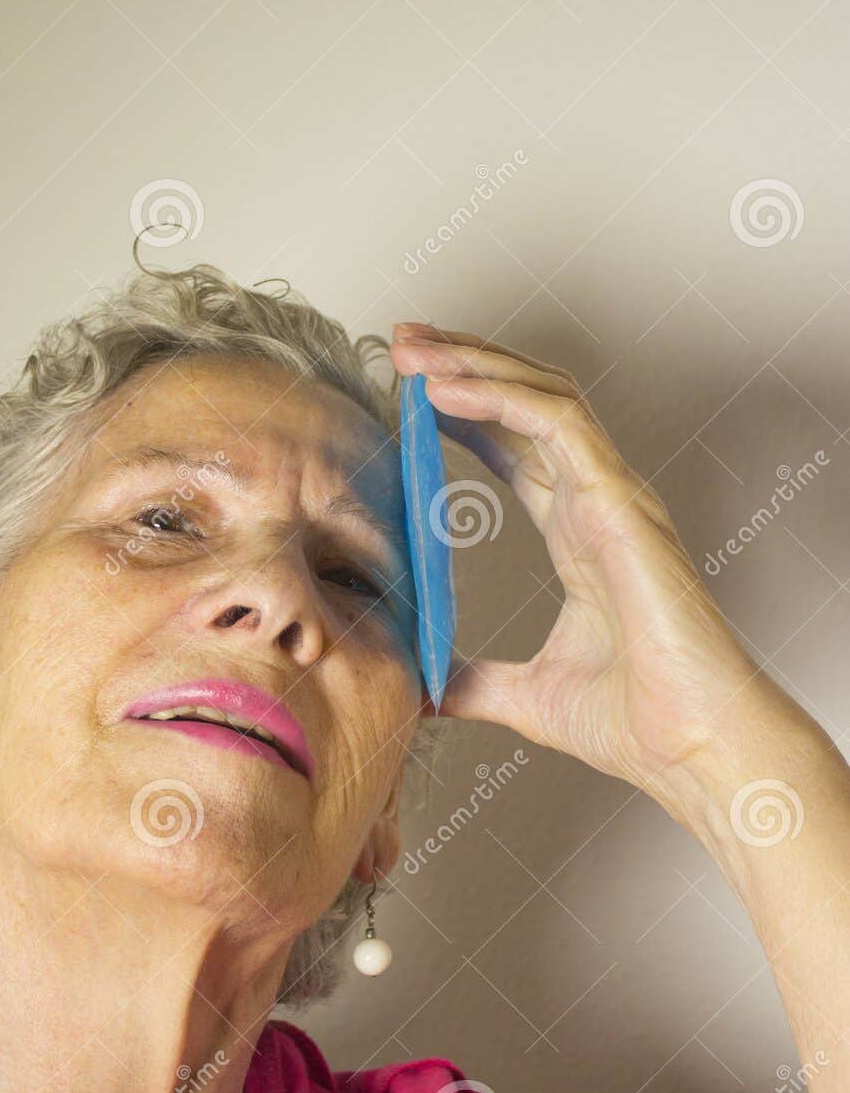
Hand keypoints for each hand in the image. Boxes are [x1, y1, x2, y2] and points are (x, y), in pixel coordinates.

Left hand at [389, 320, 795, 813]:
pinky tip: (445, 391)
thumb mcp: (525, 697)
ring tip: (413, 350)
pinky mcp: (619, 503)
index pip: (518, 446)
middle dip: (463, 365)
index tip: (408, 395)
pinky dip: (500, 396)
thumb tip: (423, 689)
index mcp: (580, 534)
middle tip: (401, 345)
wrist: (690, 747)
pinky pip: (556, 424)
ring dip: (474, 364)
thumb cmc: (636, 723)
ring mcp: (613, 496)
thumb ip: (473, 683)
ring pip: (543, 395)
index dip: (466, 411)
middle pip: (526, 404)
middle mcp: (597, 502)